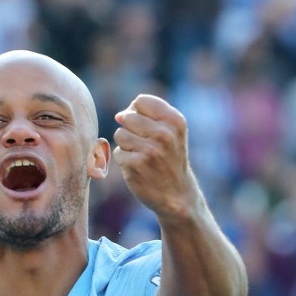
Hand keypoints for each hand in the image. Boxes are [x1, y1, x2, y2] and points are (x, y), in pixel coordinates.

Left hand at [112, 95, 199, 220]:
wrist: (177, 194)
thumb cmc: (170, 159)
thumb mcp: (172, 132)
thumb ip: (148, 116)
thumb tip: (118, 115)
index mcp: (175, 121)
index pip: (141, 101)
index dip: (137, 112)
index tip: (146, 127)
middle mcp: (164, 133)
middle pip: (128, 117)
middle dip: (131, 130)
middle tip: (145, 146)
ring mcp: (150, 150)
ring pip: (120, 134)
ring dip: (126, 146)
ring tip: (141, 156)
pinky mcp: (136, 165)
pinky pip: (118, 152)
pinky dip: (124, 160)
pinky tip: (138, 168)